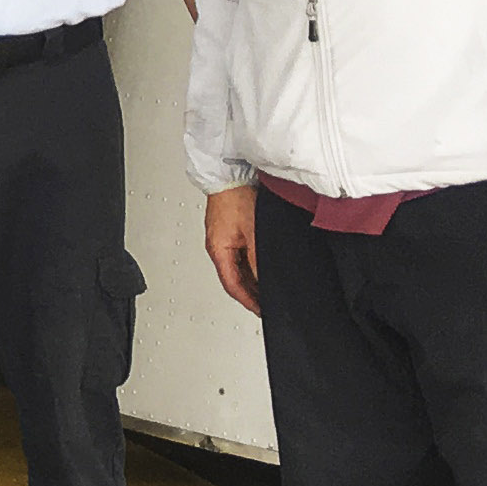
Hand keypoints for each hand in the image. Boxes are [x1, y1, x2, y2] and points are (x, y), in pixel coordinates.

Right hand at [203, 185, 261, 315]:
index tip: (261, 310)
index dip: (248, 301)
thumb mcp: (253, 233)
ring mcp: (224, 238)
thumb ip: (258, 259)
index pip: (232, 285)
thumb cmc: (235, 197)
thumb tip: (265, 280)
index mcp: (218, 250)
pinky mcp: (230, 230)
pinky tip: (263, 264)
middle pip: (234, 278)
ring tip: (268, 286)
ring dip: (252, 278)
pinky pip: (240, 254)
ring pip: (238, 267)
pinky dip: (251, 264)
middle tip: (266, 303)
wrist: (231, 174)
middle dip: (250, 292)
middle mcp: (218, 246)